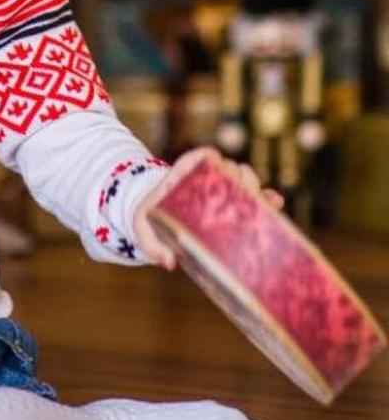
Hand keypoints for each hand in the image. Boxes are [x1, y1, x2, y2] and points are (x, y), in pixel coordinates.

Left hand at [132, 146, 283, 271]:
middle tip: (241, 186)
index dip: (204, 156)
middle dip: (237, 173)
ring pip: (243, 180)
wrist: (158, 227)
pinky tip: (275, 203)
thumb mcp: (144, 232)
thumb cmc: (149, 224)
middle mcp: (204, 182)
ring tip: (256, 197)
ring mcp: (221, 192)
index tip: (214, 159)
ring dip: (252, 185)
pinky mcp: (234, 206)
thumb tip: (169, 262)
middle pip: (226, 168)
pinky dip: (265, 199)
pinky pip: (253, 199)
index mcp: (179, 179)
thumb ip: (153, 245)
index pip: (193, 159)